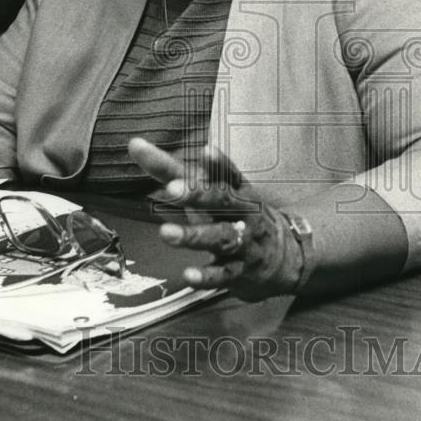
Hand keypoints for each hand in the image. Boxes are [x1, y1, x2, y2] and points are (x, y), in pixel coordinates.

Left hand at [128, 138, 304, 301]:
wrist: (285, 258)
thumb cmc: (234, 216)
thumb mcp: (210, 192)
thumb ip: (171, 170)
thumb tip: (135, 145)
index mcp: (236, 190)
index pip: (227, 173)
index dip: (217, 163)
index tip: (205, 150)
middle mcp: (242, 214)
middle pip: (223, 201)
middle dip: (198, 194)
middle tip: (172, 188)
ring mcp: (243, 244)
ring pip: (220, 238)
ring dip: (193, 235)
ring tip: (166, 233)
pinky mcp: (239, 272)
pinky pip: (222, 274)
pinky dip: (205, 275)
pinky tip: (188, 274)